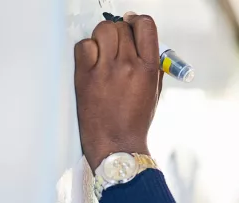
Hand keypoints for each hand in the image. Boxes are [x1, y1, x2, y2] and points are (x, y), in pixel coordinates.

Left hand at [74, 12, 163, 170]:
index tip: (132, 25)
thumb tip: (144, 43)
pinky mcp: (85, 74)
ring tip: (105, 54)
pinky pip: (84, 45)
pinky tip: (93, 64)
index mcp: (149, 69)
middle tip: (118, 45)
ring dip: (104, 38)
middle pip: (122, 26)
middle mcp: (128, 65)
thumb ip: (153, 65)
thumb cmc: (135, 121)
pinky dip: (87, 50)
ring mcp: (106, 69)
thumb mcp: (154, 91)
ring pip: (103, 30)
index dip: (137, 22)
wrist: (117, 144)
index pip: (146, 25)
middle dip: (120, 32)